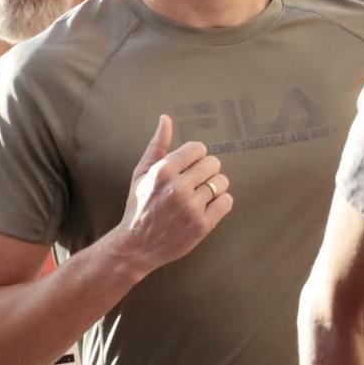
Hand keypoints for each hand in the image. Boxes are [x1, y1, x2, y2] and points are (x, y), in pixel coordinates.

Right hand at [114, 115, 230, 273]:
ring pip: (222, 182)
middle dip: (206, 171)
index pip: (198, 148)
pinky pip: (227, 201)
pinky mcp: (203, 224)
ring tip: (199, 196)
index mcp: (163, 171)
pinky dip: (221, 203)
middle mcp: (178, 187)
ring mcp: (191, 207)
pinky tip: (207, 207)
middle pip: (213, 163)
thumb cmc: (139, 207)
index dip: (196, 157)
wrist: (136, 246)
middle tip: (195, 183)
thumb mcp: (141, 174)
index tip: (189, 168)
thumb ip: (157, 146)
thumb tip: (165, 118)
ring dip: (214, 187)